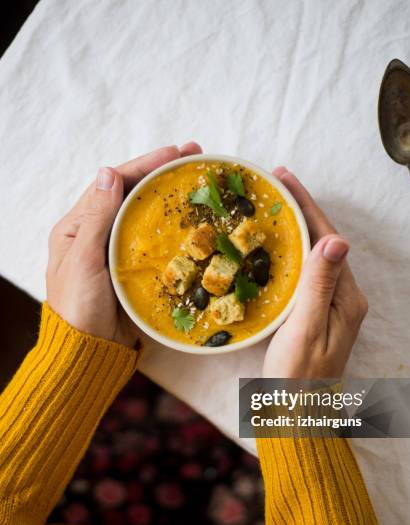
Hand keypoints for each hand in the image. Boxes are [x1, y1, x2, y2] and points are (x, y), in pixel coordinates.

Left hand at [47, 142, 201, 346]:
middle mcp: (98, 233)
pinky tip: (189, 220)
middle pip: (131, 194)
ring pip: (144, 214)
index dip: (144, 164)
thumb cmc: (79, 306)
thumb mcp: (84, 260)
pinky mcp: (132, 269)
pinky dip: (170, 227)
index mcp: (78, 226)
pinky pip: (153, 241)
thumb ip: (97, 218)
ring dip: (168, 196)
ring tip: (195, 180)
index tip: (174, 153)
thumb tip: (109, 172)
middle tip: (193, 157)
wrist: (89, 350)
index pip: (113, 184)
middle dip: (160, 173)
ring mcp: (116, 251)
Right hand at [263, 168, 367, 377]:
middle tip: (275, 186)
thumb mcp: (306, 329)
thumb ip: (319, 285)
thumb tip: (335, 239)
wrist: (298, 413)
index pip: (328, 240)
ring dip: (296, 229)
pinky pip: (306, 273)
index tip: (285, 180)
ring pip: (314, 256)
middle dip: (301, 212)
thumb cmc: (298, 377)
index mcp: (347, 297)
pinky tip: (275, 246)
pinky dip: (290, 253)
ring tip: (273, 207)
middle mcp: (345, 297)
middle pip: (324, 243)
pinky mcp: (317, 313)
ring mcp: (332, 305)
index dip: (307, 208)